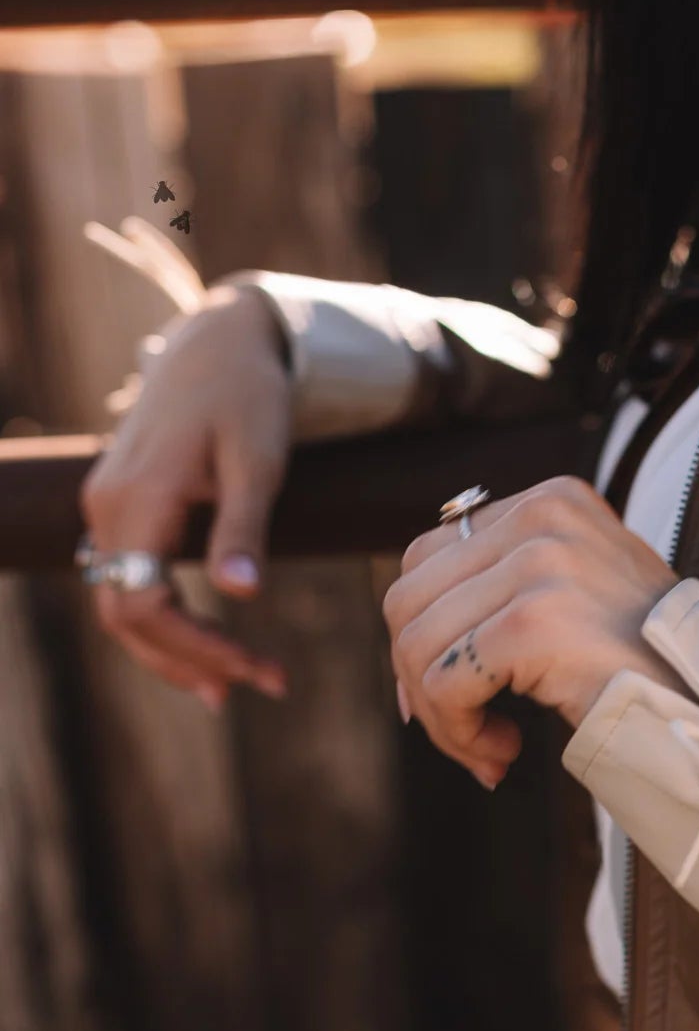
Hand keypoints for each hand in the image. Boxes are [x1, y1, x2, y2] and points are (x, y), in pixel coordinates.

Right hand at [79, 285, 291, 708]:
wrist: (217, 341)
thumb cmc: (246, 394)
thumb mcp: (258, 459)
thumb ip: (244, 527)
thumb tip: (243, 596)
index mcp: (138, 498)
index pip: (144, 603)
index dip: (197, 648)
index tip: (258, 670)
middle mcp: (107, 507)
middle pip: (125, 615)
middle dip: (189, 660)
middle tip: (261, 685)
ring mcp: (106, 507)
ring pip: (119, 603)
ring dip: (172, 651)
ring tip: (230, 688)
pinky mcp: (119, 507)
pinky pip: (126, 579)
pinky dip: (161, 621)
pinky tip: (203, 648)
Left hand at [383, 474, 681, 787]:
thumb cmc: (647, 670)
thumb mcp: (574, 600)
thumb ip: (502, 594)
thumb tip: (409, 648)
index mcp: (550, 502)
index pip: (427, 558)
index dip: (420, 635)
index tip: (448, 696)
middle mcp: (541, 516)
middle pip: (407, 599)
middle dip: (419, 681)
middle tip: (466, 733)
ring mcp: (538, 563)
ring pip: (416, 645)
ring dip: (442, 717)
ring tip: (490, 750)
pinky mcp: (534, 620)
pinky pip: (445, 681)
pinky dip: (459, 731)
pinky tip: (504, 751)